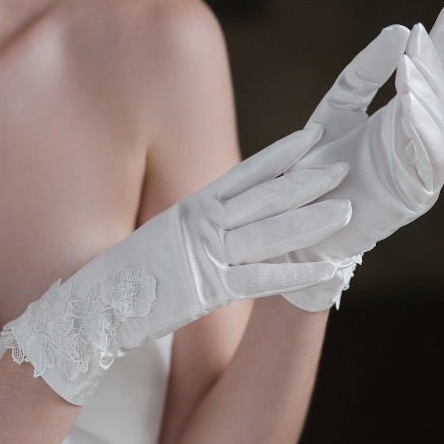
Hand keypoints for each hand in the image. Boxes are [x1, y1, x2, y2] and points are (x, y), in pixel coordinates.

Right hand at [1, 123, 352, 404]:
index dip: (280, 156)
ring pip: (269, 235)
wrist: (96, 303)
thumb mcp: (166, 230)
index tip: (312, 140)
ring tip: (346, 210)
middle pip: (264, 199)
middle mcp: (203, 226)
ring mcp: (207, 256)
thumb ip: (201, 218)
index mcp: (193, 207)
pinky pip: (259, 281)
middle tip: (343, 166)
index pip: (245, 175)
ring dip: (309, 223)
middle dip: (305, 182)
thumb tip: (231, 207)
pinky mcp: (210, 290)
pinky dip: (293, 274)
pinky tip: (324, 268)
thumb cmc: (129, 269)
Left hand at [278, 0, 443, 311]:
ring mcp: (419, 168)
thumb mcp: (335, 110)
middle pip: (435, 96)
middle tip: (422, 35)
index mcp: (400, 120)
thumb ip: (361, 74)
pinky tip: (413, 104)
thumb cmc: (314, 169)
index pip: (427, 76)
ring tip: (413, 66)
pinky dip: (423, 132)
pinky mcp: (415, 196)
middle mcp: (415, 141)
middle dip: (431, 65)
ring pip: (435, 125)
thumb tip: (398, 30)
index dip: (441, 44)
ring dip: (427, 94)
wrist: (296, 224)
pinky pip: (428, 161)